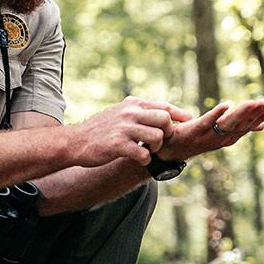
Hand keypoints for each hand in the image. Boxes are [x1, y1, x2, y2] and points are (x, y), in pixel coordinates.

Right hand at [70, 97, 191, 166]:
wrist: (75, 142)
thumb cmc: (101, 130)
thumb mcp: (121, 113)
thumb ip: (140, 112)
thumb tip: (164, 115)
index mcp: (133, 104)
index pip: (165, 106)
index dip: (180, 115)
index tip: (189, 122)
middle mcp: (130, 113)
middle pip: (165, 120)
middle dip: (169, 133)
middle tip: (161, 142)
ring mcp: (124, 128)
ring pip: (157, 137)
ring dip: (157, 148)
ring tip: (148, 151)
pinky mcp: (118, 145)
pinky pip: (143, 154)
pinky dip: (145, 159)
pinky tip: (138, 158)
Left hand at [158, 98, 263, 160]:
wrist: (169, 149)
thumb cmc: (196, 139)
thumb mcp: (221, 132)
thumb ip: (239, 127)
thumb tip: (262, 126)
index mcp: (227, 138)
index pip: (246, 127)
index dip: (258, 118)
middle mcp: (219, 139)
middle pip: (240, 125)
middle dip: (254, 114)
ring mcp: (207, 136)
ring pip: (227, 124)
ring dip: (241, 113)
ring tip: (252, 102)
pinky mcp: (193, 131)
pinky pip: (207, 122)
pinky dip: (216, 114)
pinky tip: (226, 105)